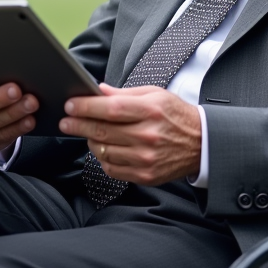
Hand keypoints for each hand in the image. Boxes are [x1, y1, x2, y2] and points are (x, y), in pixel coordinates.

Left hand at [59, 83, 200, 186]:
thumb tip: (97, 91)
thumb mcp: (154, 95)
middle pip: (102, 131)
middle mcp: (148, 136)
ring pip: (103, 151)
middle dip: (78, 125)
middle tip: (66, 121)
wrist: (201, 143)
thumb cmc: (176, 115)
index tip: (70, 105)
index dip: (86, 107)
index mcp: (150, 111)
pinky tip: (103, 149)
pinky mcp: (145, 176)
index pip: (110, 109)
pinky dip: (103, 159)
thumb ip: (124, 94)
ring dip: (90, 141)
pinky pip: (112, 169)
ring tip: (88, 132)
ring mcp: (146, 158)